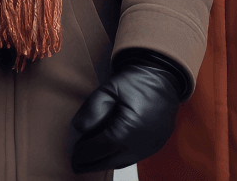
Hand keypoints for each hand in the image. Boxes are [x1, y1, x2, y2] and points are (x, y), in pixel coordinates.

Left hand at [70, 49, 186, 173]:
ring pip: (122, 162)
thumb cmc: (138, 79)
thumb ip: (92, 108)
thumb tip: (79, 129)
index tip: (73, 155)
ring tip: (91, 160)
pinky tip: (111, 152)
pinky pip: (134, 156)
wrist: (163, 74)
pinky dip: (120, 157)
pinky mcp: (157, 144)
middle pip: (110, 160)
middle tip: (77, 163)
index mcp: (127, 131)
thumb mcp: (109, 88)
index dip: (83, 153)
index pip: (98, 149)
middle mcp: (140, 144)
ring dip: (106, 161)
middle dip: (92, 163)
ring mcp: (151, 146)